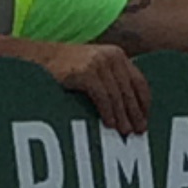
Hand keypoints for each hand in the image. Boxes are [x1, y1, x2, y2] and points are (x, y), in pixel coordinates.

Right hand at [31, 38, 149, 134]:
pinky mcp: (86, 72)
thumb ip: (111, 79)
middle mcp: (111, 57)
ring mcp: (99, 63)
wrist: (41, 57)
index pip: (139, 81)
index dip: (144, 102)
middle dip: (136, 113)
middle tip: (140, 130)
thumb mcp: (94, 67)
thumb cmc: (68, 68)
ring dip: (123, 116)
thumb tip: (128, 109)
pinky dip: (108, 112)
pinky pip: (102, 97)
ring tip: (126, 132)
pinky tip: (110, 125)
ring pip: (117, 96)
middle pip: (129, 90)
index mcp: (117, 55)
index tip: (146, 118)